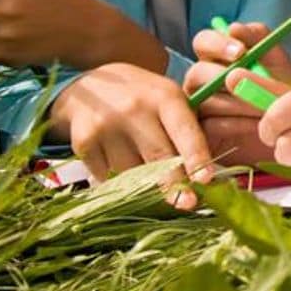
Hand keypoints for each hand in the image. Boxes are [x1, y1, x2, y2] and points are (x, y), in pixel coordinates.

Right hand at [51, 63, 212, 209]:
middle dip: (175, 186)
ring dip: (148, 188)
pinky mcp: (83, 143)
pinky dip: (121, 184)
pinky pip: (108, 177)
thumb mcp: (169, 101)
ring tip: (156, 188)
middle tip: (188, 204)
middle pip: (158, 157)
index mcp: (165, 97)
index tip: (206, 180)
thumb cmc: (144, 99)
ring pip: (133, 174)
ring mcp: (106, 126)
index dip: (196, 157)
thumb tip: (206, 179)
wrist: (91, 86)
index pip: (184, 131)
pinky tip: (126, 175)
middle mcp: (135, 109)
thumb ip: (188, 131)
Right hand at [184, 22, 290, 167]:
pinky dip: (237, 123)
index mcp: (216, 57)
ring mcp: (198, 106)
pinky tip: (257, 125)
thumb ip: (259, 39)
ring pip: (207, 100)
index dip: (218, 44)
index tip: (242, 51)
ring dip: (239, 102)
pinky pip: (211, 124)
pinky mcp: (202, 132)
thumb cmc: (278, 88)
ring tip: (264, 107)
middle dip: (223, 76)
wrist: (289, 127)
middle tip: (245, 81)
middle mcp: (202, 80)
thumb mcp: (276, 61)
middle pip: (197, 71)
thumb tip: (234, 28)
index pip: (203, 41)